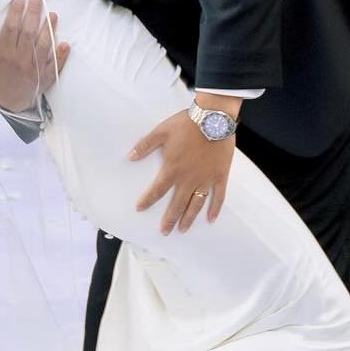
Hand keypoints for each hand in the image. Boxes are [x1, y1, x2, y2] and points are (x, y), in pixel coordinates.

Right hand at [0, 0, 69, 113]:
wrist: (10, 99)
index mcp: (4, 54)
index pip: (10, 31)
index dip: (15, 14)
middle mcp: (20, 60)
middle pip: (28, 35)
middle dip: (33, 16)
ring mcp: (34, 68)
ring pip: (42, 47)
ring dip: (49, 31)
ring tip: (53, 14)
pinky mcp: (46, 76)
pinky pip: (54, 66)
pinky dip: (60, 56)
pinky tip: (66, 44)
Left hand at [131, 108, 233, 233]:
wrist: (213, 118)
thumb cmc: (186, 124)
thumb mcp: (161, 132)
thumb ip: (145, 146)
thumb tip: (129, 157)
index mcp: (173, 169)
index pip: (157, 190)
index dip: (147, 200)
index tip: (140, 209)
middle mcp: (188, 179)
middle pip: (177, 204)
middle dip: (170, 219)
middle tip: (165, 231)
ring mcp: (205, 179)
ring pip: (196, 204)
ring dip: (189, 218)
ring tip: (183, 229)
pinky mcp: (220, 176)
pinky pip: (218, 196)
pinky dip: (215, 209)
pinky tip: (211, 219)